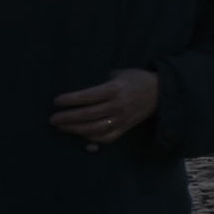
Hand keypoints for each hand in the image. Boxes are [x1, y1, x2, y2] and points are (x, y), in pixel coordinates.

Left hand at [46, 67, 160, 145]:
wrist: (160, 93)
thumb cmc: (136, 79)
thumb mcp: (119, 73)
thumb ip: (102, 81)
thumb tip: (83, 88)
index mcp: (115, 89)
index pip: (88, 96)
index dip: (71, 100)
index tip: (56, 101)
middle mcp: (118, 106)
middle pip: (88, 115)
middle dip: (68, 118)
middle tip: (53, 119)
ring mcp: (122, 119)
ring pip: (95, 129)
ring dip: (75, 130)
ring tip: (61, 127)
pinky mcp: (125, 128)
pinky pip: (106, 138)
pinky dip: (92, 139)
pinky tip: (80, 136)